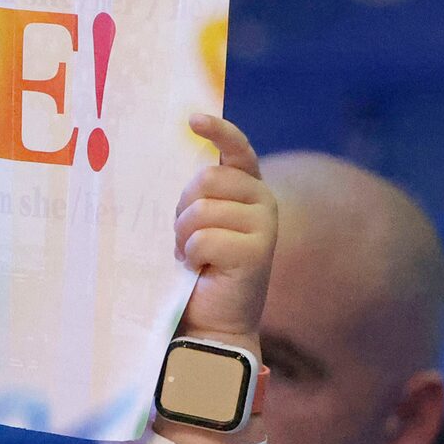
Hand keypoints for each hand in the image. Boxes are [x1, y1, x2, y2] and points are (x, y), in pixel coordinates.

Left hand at [172, 115, 276, 343]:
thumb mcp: (196, 225)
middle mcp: (263, 201)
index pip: (237, 149)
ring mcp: (265, 225)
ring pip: (202, 209)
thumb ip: (199, 194)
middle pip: (207, 178)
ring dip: (185, 237)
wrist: (213, 324)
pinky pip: (204, 238)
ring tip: (193, 257)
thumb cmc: (199, 272)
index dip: (218, 130)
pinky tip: (203, 270)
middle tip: (185, 239)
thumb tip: (179, 155)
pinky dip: (192, 256)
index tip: (192, 119)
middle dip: (183, 209)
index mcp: (248, 189)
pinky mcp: (258, 251)